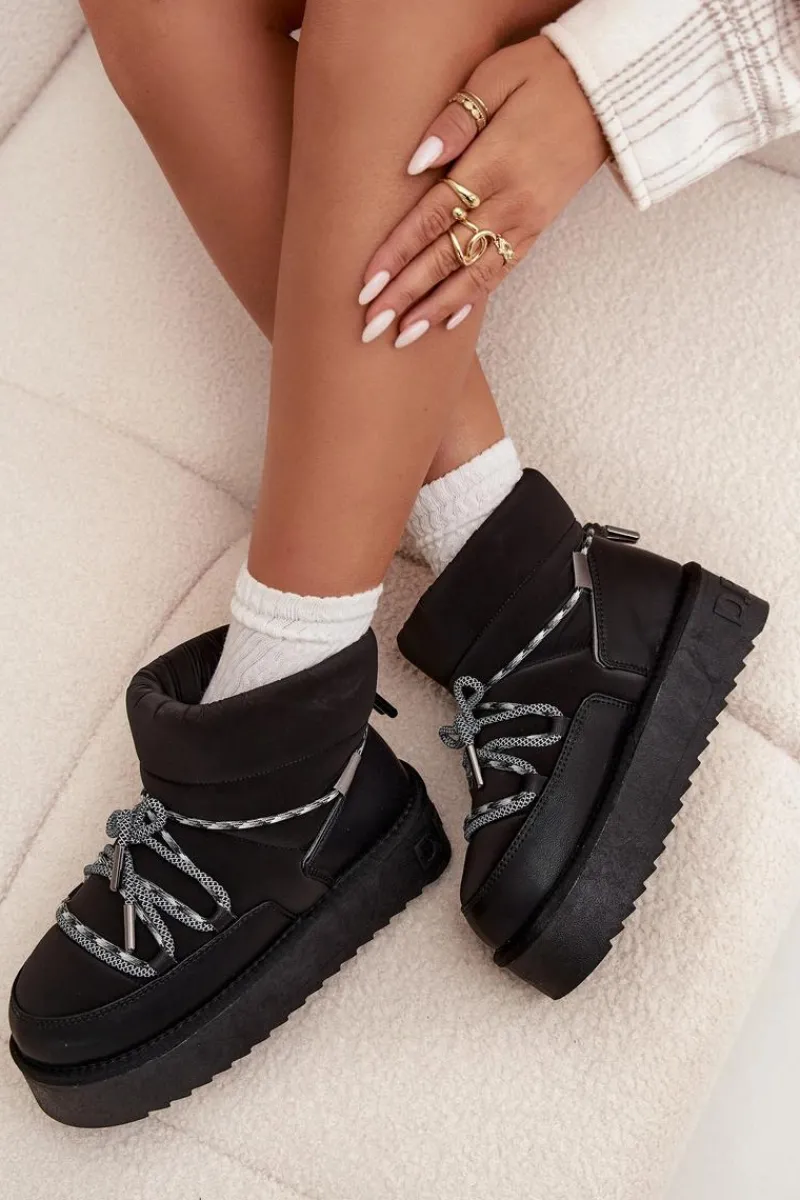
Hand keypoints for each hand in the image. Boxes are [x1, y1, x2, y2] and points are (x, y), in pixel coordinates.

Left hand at [359, 36, 607, 346]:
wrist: (608, 92)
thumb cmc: (544, 75)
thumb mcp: (496, 77)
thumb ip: (456, 120)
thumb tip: (415, 162)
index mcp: (493, 164)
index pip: (432, 219)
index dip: (397, 255)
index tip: (367, 285)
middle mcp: (509, 203)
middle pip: (446, 258)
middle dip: (406, 296)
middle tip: (371, 327)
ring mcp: (526, 221)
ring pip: (473, 276)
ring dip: (434, 310)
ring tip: (402, 338)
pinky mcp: (537, 229)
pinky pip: (501, 272)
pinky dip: (472, 299)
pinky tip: (447, 322)